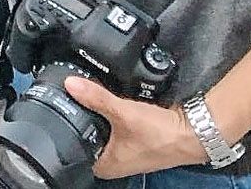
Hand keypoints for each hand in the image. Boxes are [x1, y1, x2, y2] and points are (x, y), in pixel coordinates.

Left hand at [63, 78, 205, 178]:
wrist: (192, 132)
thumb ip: (97, 98)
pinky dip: (109, 115)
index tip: (58, 109)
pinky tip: (106, 102)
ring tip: (89, 98)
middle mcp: (112, 163)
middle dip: (80, 118)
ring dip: (95, 116)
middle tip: (73, 98)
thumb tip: (71, 84)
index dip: (64, 129)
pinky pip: (112, 126)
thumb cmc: (161, 134)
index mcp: (105, 167)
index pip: (73, 150)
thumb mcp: (123, 112)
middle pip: (85, 138)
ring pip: (99, 130)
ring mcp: (123, 153)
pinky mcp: (132, 140)